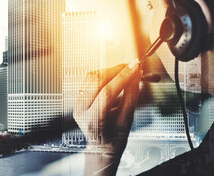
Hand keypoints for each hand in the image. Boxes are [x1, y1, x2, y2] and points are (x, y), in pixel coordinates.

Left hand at [73, 59, 141, 174]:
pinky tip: (115, 76)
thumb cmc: (114, 139)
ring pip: (92, 77)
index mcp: (92, 120)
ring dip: (110, 71)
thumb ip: (130, 98)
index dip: (123, 77)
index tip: (135, 67)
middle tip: (132, 66)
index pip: (107, 92)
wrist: (101, 147)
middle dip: (117, 70)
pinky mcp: (79, 98)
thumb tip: (136, 78)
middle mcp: (81, 110)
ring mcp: (78, 103)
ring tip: (125, 72)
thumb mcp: (127, 121)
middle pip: (97, 81)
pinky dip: (104, 75)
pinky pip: (90, 80)